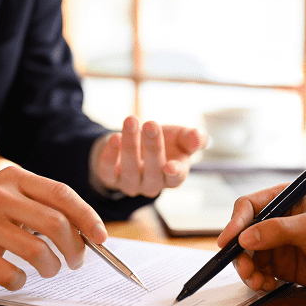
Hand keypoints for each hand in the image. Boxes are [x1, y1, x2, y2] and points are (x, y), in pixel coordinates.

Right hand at [0, 166, 107, 289]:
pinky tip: (18, 278)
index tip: (101, 237)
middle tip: (76, 261)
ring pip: (37, 251)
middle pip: (56, 224)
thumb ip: (43, 205)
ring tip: (50, 269)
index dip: (87, 217)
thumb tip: (86, 232)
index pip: (62, 194)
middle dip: (75, 248)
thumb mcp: (10, 192)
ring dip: (51, 267)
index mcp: (16, 179)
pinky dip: (20, 281)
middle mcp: (0, 197)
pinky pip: (8, 273)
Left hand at [92, 116, 207, 197]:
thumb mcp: (181, 137)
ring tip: (131, 121)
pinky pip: (108, 172)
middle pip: (153, 171)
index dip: (174, 173)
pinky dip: (110, 156)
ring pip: (130, 170)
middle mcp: (152, 184)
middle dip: (152, 147)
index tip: (170, 165)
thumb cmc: (165, 142)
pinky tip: (114, 138)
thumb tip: (198, 139)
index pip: (176, 179)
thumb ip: (193, 138)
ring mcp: (131, 184)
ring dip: (130, 145)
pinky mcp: (111, 179)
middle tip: (151, 124)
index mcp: (173, 176)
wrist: (136, 142)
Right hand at [217, 184, 305, 291]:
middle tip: (245, 270)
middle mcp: (277, 220)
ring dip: (248, 270)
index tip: (227, 242)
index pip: (248, 207)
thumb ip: (278, 231)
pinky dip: (258, 280)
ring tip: (257, 282)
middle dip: (240, 253)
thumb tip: (245, 238)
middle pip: (244, 234)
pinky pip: (260, 271)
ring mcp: (279, 243)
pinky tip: (267, 286)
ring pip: (249, 255)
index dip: (234, 223)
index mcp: (284, 200)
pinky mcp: (283, 264)